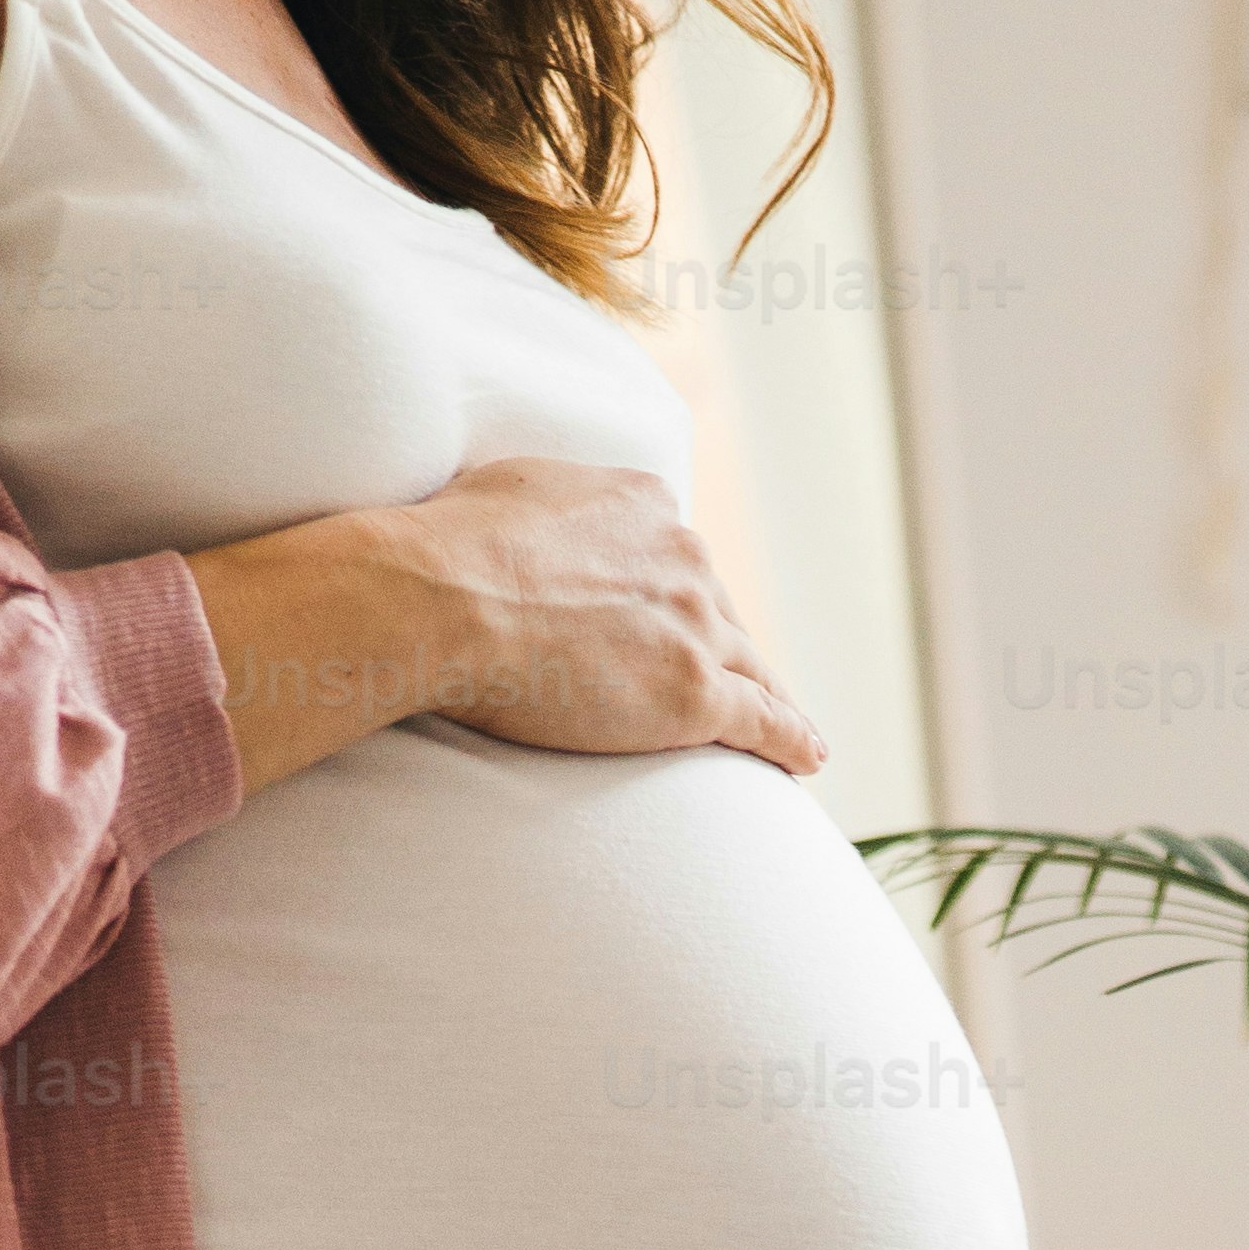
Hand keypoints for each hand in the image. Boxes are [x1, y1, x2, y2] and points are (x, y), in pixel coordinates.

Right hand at [386, 457, 824, 773]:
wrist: (442, 599)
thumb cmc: (449, 546)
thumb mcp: (511, 490)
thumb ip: (550, 507)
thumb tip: (536, 521)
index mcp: (642, 507)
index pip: (675, 559)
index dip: (671, 595)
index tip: (669, 621)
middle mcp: (683, 558)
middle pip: (717, 611)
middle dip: (718, 647)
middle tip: (721, 681)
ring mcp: (694, 625)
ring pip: (750, 667)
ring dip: (767, 697)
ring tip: (787, 734)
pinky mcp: (694, 692)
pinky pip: (763, 720)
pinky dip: (791, 741)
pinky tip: (806, 759)